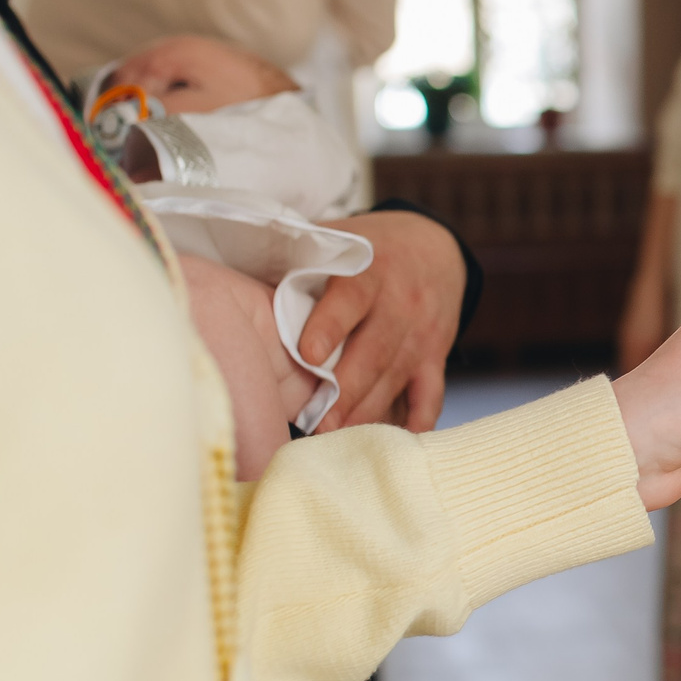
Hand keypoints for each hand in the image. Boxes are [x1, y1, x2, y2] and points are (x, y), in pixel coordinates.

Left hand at [300, 210, 467, 432]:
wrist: (435, 249)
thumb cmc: (370, 250)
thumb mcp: (339, 240)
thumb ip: (302, 262)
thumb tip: (245, 289)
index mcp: (370, 270)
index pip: (351, 298)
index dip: (330, 326)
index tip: (308, 356)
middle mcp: (401, 302)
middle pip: (375, 351)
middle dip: (346, 390)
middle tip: (318, 423)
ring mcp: (423, 333)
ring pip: (395, 377)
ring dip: (367, 411)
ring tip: (338, 438)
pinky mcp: (435, 356)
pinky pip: (430, 394)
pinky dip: (418, 420)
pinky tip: (396, 441)